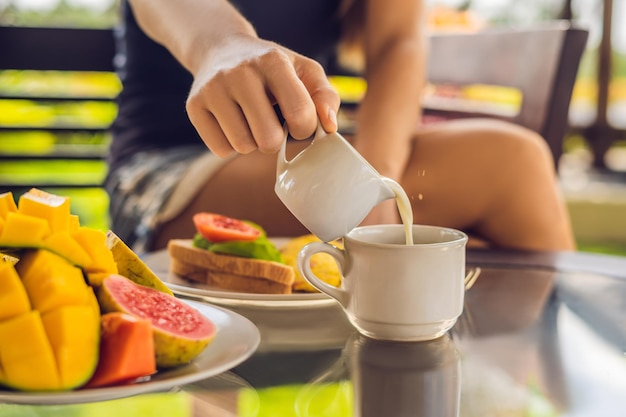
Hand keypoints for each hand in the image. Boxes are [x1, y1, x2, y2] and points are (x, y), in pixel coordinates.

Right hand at [186, 34, 339, 156]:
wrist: (221, 49)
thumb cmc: (272, 68)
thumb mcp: (304, 71)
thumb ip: (326, 97)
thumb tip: (329, 127)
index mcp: (272, 61)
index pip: (299, 115)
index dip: (304, 129)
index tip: (297, 122)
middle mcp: (239, 73)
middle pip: (268, 139)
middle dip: (276, 140)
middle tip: (271, 123)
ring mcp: (213, 89)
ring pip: (242, 147)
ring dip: (252, 142)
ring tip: (251, 120)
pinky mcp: (194, 106)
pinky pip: (220, 149)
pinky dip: (230, 144)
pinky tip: (232, 123)